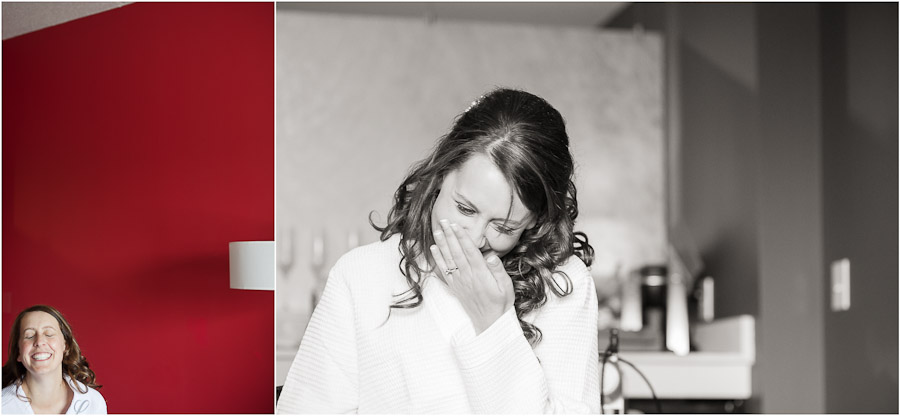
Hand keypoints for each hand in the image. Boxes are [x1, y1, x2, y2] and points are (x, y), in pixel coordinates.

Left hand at [430, 219, 514, 334]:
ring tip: (437, 230)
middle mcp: (468, 276)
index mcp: (481, 274)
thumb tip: (491, 256)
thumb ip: (498, 270)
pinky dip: (438, 259)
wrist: (490, 322)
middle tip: (444, 221)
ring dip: (442, 243)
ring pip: (449, 259)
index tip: (456, 225)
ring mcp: (460, 281)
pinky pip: (444, 270)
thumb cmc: (500, 303)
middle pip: (457, 251)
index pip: (470, 251)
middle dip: (450, 235)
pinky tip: (434, 249)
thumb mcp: (506, 286)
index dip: (462, 237)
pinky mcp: (455, 286)